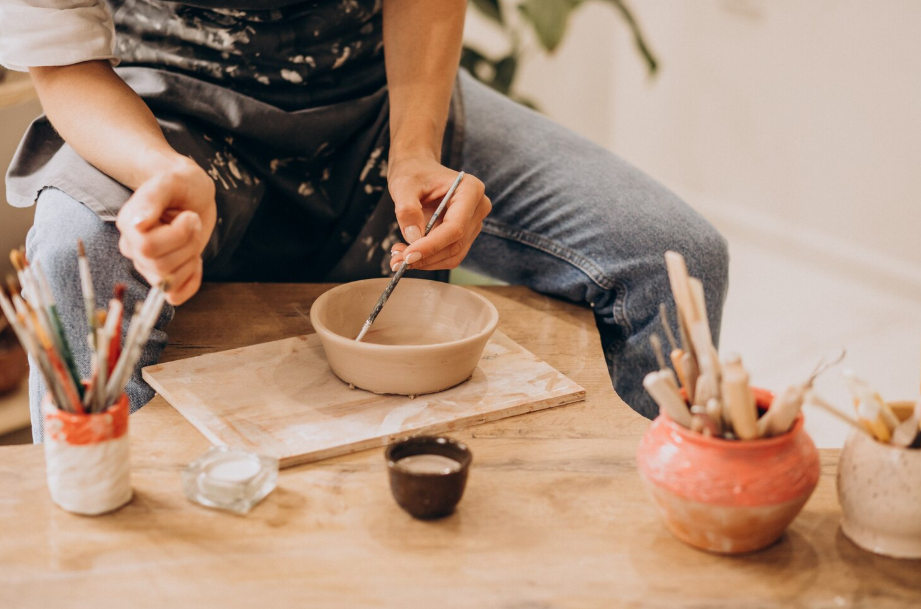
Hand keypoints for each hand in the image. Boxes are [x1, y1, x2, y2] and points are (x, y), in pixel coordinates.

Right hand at [115, 157, 215, 304]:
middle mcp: (133, 248)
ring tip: (191, 235)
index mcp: (129, 225)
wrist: (191, 193)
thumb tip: (137, 224)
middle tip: (193, 222)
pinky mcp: (164, 277)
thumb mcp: (170, 182)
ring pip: (169, 282)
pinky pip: (175, 297)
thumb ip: (152, 200)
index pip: (148, 248)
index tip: (189, 216)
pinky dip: (192, 281)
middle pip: (162, 266)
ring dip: (191, 258)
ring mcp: (147, 265)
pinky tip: (195, 260)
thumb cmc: (181, 185)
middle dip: (188, 244)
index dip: (177, 235)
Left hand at [388, 156, 490, 270]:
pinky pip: (448, 254)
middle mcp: (478, 208)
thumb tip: (413, 237)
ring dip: (425, 261)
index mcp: (470, 190)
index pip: (455, 227)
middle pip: (455, 244)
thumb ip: (407, 210)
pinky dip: (428, 259)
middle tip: (396, 261)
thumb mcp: (404, 186)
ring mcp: (473, 223)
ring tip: (398, 257)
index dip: (432, 245)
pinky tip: (408, 253)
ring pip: (453, 254)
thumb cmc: (413, 172)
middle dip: (426, 257)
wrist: (418, 169)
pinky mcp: (464, 234)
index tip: (408, 256)